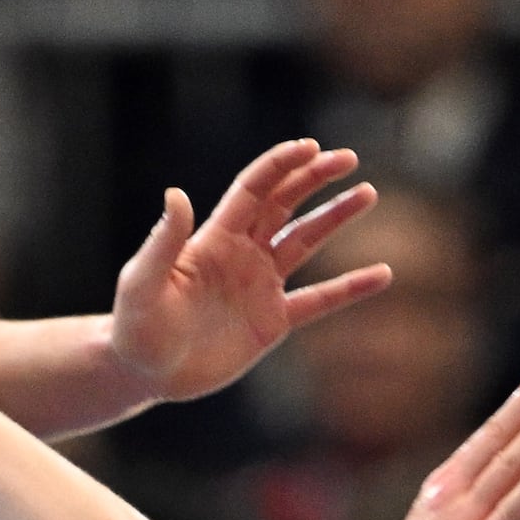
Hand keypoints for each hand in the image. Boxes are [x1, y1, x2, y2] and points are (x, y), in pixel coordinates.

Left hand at [104, 138, 392, 403]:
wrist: (144, 372)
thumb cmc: (136, 325)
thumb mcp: (143, 281)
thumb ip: (163, 241)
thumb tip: (177, 194)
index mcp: (214, 238)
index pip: (255, 191)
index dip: (282, 167)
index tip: (311, 147)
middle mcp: (242, 255)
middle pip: (285, 204)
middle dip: (315, 179)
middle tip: (349, 159)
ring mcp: (260, 287)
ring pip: (306, 242)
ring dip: (335, 218)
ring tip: (368, 194)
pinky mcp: (272, 323)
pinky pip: (319, 301)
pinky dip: (350, 289)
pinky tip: (383, 275)